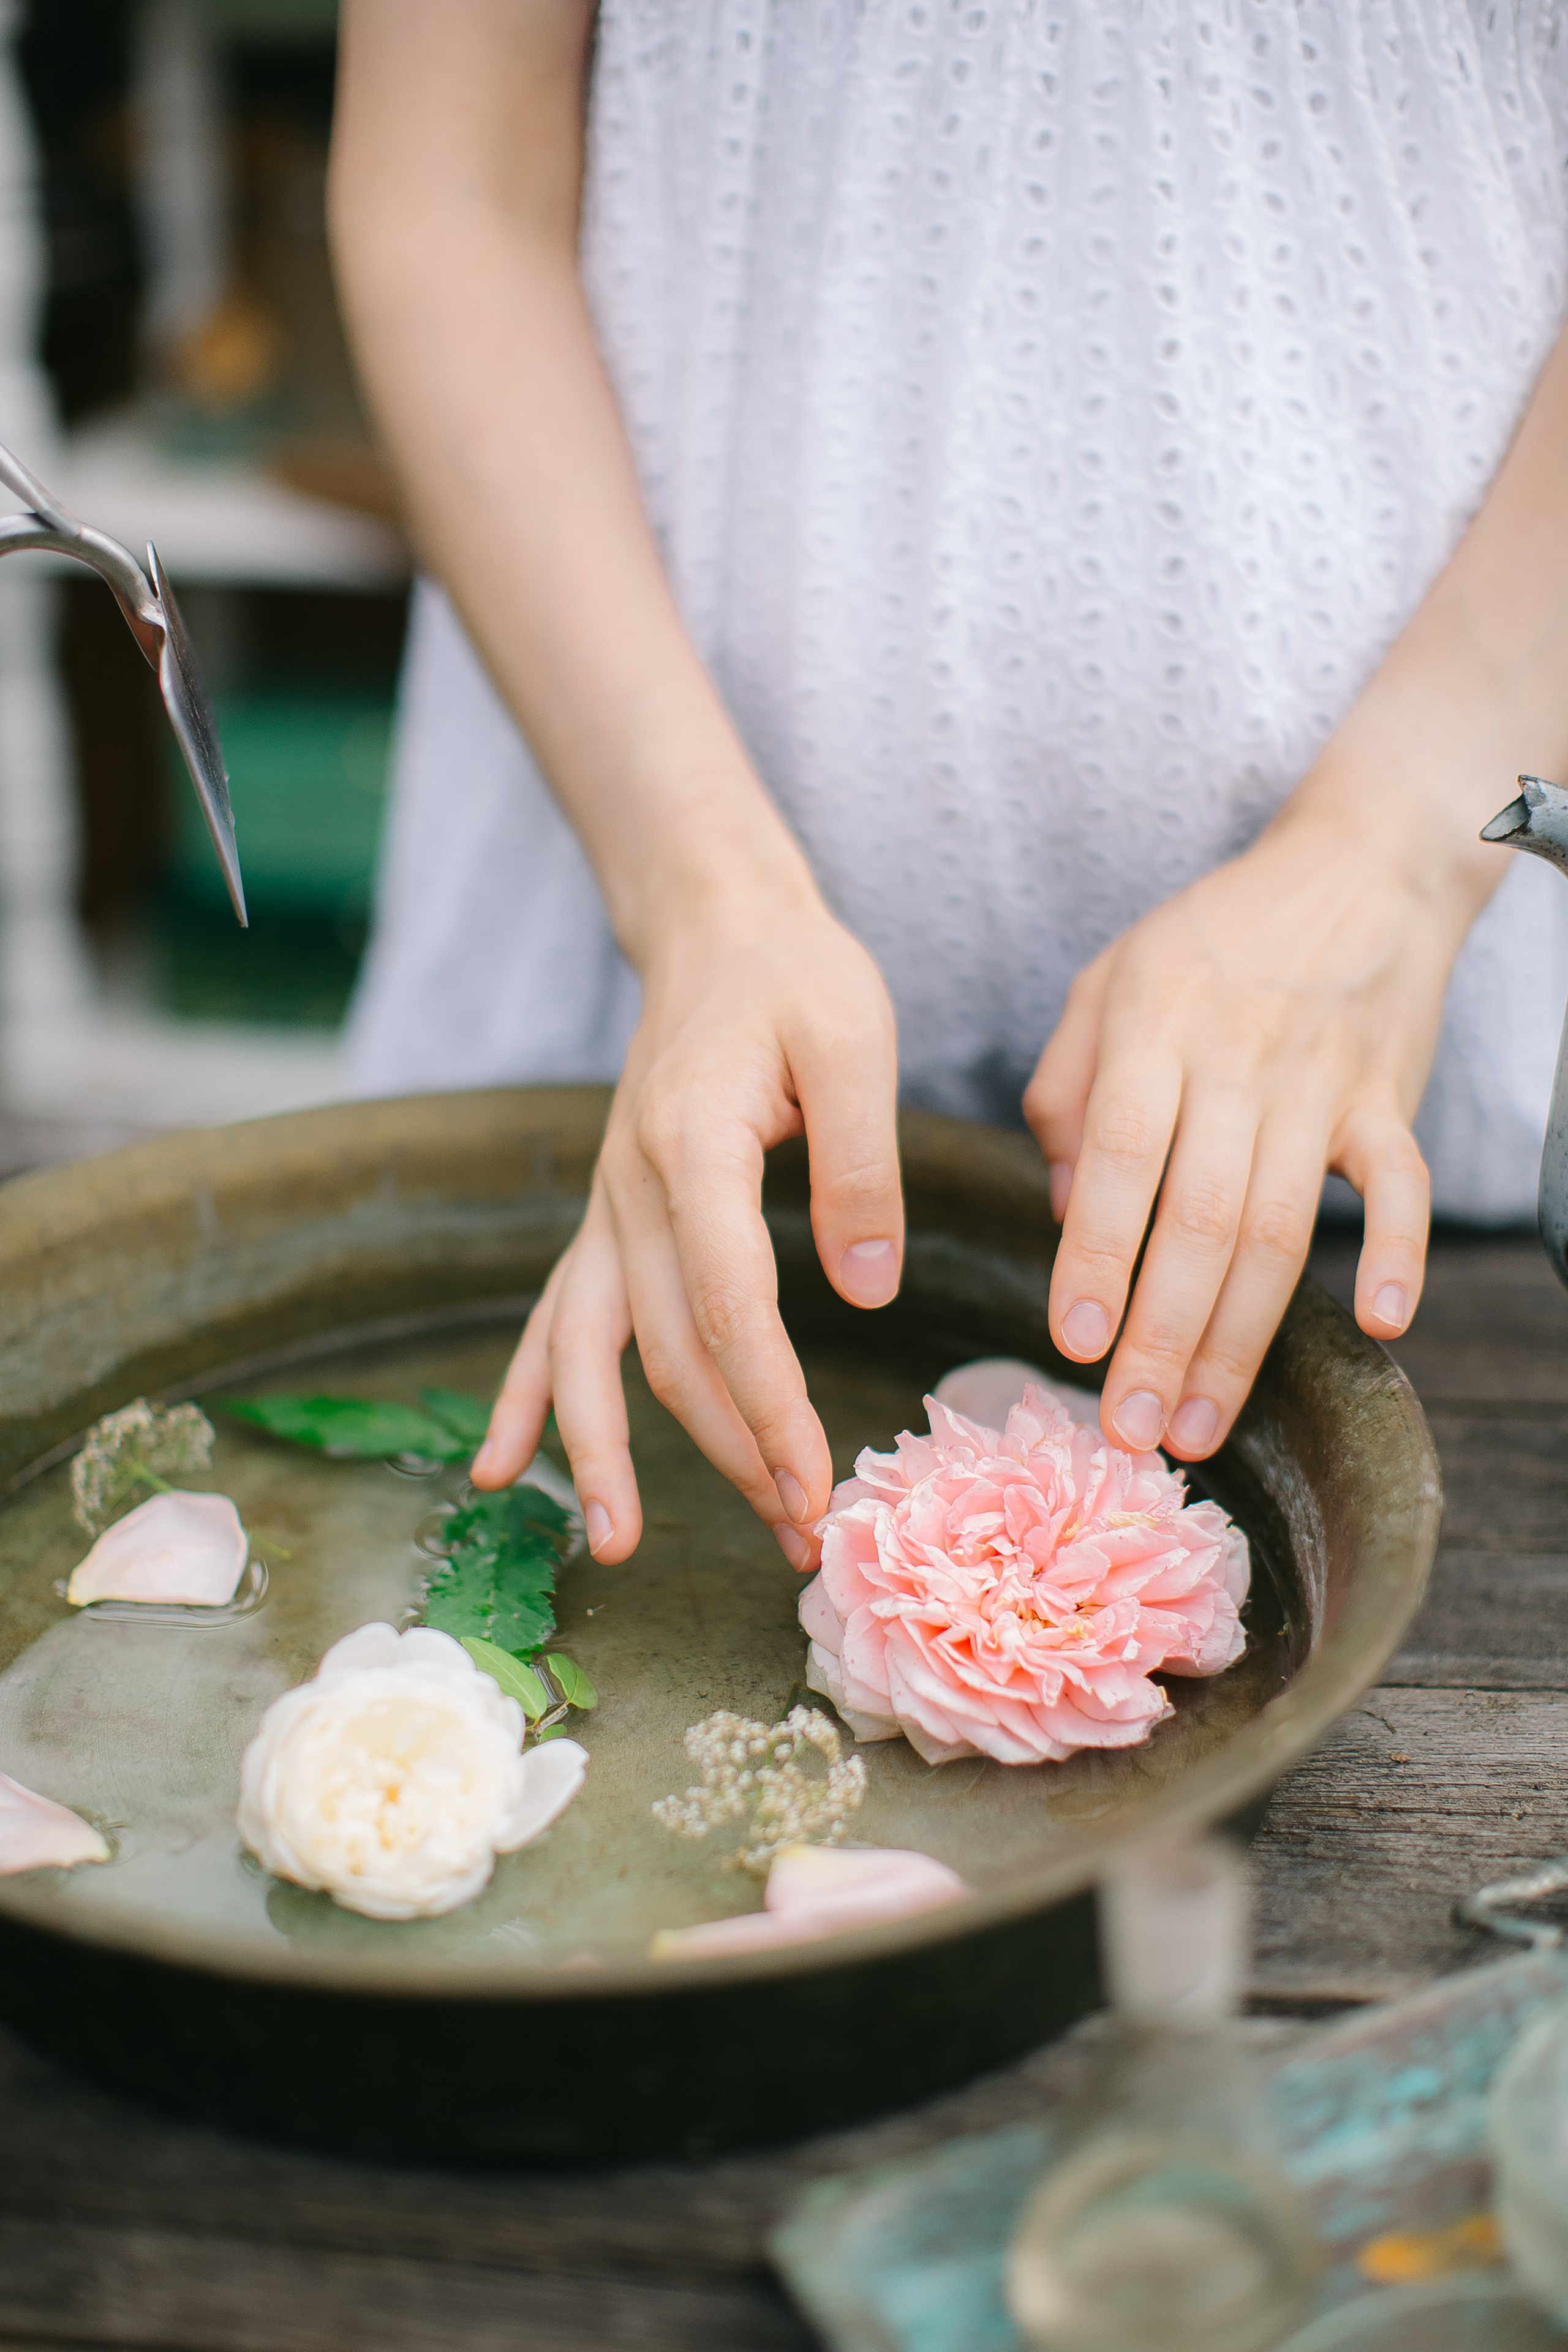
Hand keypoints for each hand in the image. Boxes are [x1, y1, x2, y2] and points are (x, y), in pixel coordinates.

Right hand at [471, 892, 901, 1562]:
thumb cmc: (796, 978)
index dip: (769, 1404)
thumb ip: (862, 1164)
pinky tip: (502, 1470)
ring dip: (610, 1454)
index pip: (726, 1305)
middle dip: (728, 1451)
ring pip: (595, 1352)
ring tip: (621, 1547)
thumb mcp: (856, 1040)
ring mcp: (607, 1208)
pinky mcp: (608, 1220)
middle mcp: (630, 1188)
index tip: (815, 1481)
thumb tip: (869, 1291)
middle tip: (795, 1534)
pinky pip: (557, 1321)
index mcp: (692, 1145)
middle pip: (666, 1350)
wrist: (716, 932)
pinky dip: (529, 1397)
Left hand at [1024, 805, 1479, 1460]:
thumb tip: (1058, 1209)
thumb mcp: (1106, 980)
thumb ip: (1063, 1088)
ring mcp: (1318, 1085)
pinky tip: (1377, 1325)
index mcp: (1150, 1032)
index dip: (1094, 1256)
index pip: (1117, 1160)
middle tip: (1130, 1429)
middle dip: (1161, 1338)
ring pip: (1279, 1229)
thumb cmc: (1213, 937)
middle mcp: (1234, 1063)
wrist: (1359, 867)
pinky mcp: (1387, 1099)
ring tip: (1201, 1424)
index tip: (1071, 1345)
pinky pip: (1398, 1184)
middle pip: (1197, 1220)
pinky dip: (1396, 1253)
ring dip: (1242, 1339)